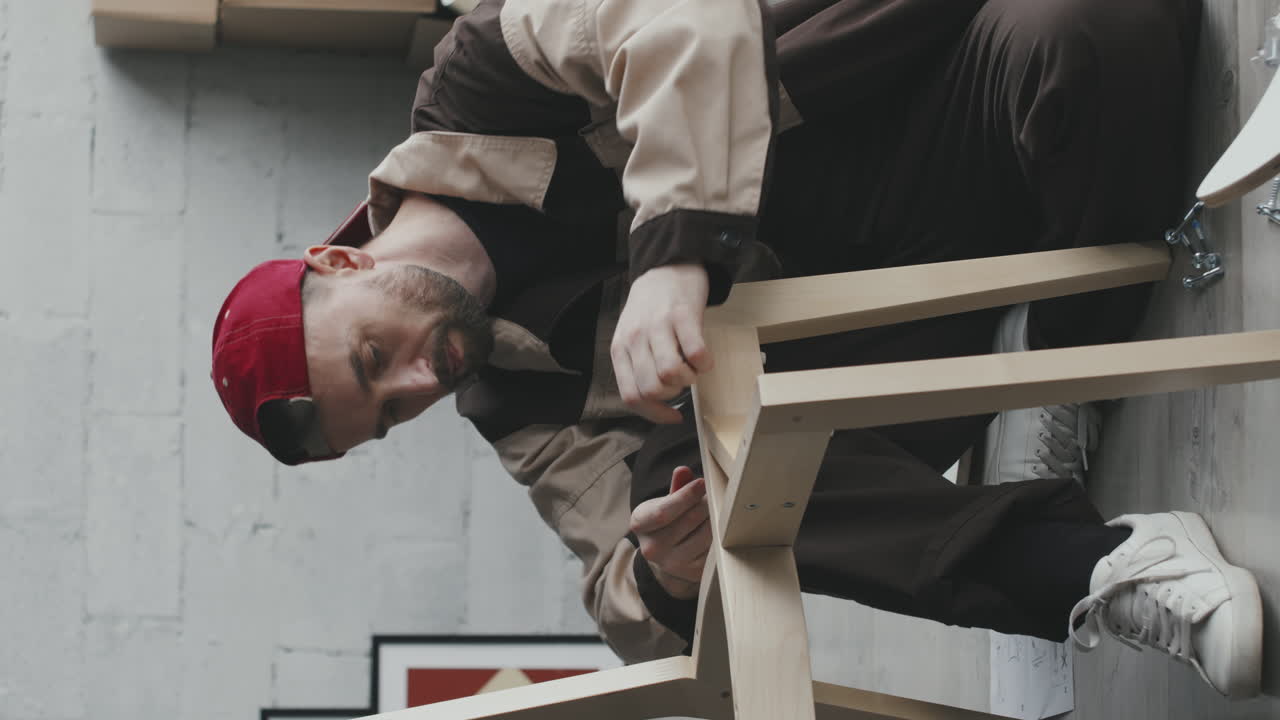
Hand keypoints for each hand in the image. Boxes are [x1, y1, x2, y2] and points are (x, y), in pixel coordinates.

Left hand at [612, 263, 712, 422]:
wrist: (666, 266)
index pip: (632, 396)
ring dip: (688, 380)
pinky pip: (696, 353)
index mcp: (620, 348)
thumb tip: (655, 403)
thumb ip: (637, 365)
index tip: (673, 416)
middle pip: (652, 389)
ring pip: (671, 374)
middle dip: (672, 396)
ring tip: (692, 369)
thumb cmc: (651, 308)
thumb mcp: (632, 336)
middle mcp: (635, 338)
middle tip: (681, 383)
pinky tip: (705, 358)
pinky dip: (705, 364)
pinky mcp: (683, 314)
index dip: (655, 414)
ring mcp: (658, 326)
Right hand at [630, 466, 711, 599]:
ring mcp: (673, 564)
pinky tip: (718, 526)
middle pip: (690, 519)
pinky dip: (719, 534)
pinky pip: (714, 548)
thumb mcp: (663, 502)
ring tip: (717, 508)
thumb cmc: (664, 521)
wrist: (663, 553)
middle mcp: (652, 548)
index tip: (703, 482)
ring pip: (706, 534)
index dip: (686, 496)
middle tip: (715, 492)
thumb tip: (683, 471)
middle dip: (706, 502)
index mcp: (640, 524)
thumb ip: (676, 487)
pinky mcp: (692, 573)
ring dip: (716, 517)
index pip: (664, 511)